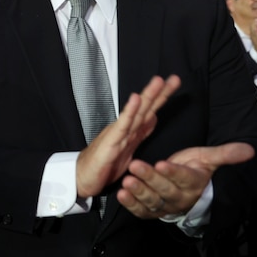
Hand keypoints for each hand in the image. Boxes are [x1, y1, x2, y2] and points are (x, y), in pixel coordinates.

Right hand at [76, 75, 180, 197]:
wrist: (81, 177)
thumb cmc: (102, 165)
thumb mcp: (127, 149)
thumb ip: (140, 132)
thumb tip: (153, 118)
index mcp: (131, 131)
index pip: (149, 111)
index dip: (162, 97)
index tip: (174, 83)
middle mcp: (125, 128)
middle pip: (145, 108)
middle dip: (160, 92)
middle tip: (174, 78)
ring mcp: (117, 133)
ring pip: (136, 112)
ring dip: (147, 96)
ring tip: (158, 82)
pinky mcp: (110, 141)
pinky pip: (122, 124)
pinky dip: (129, 111)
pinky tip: (135, 99)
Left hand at [117, 142, 254, 218]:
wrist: (189, 191)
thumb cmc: (196, 169)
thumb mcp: (208, 158)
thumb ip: (225, 154)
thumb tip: (250, 150)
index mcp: (193, 182)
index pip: (184, 177)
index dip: (173, 172)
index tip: (163, 163)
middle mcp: (179, 197)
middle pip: (164, 189)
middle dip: (150, 178)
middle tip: (135, 166)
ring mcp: (165, 206)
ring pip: (152, 200)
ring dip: (138, 191)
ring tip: (127, 181)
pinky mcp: (152, 211)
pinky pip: (142, 211)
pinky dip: (130, 204)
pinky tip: (121, 194)